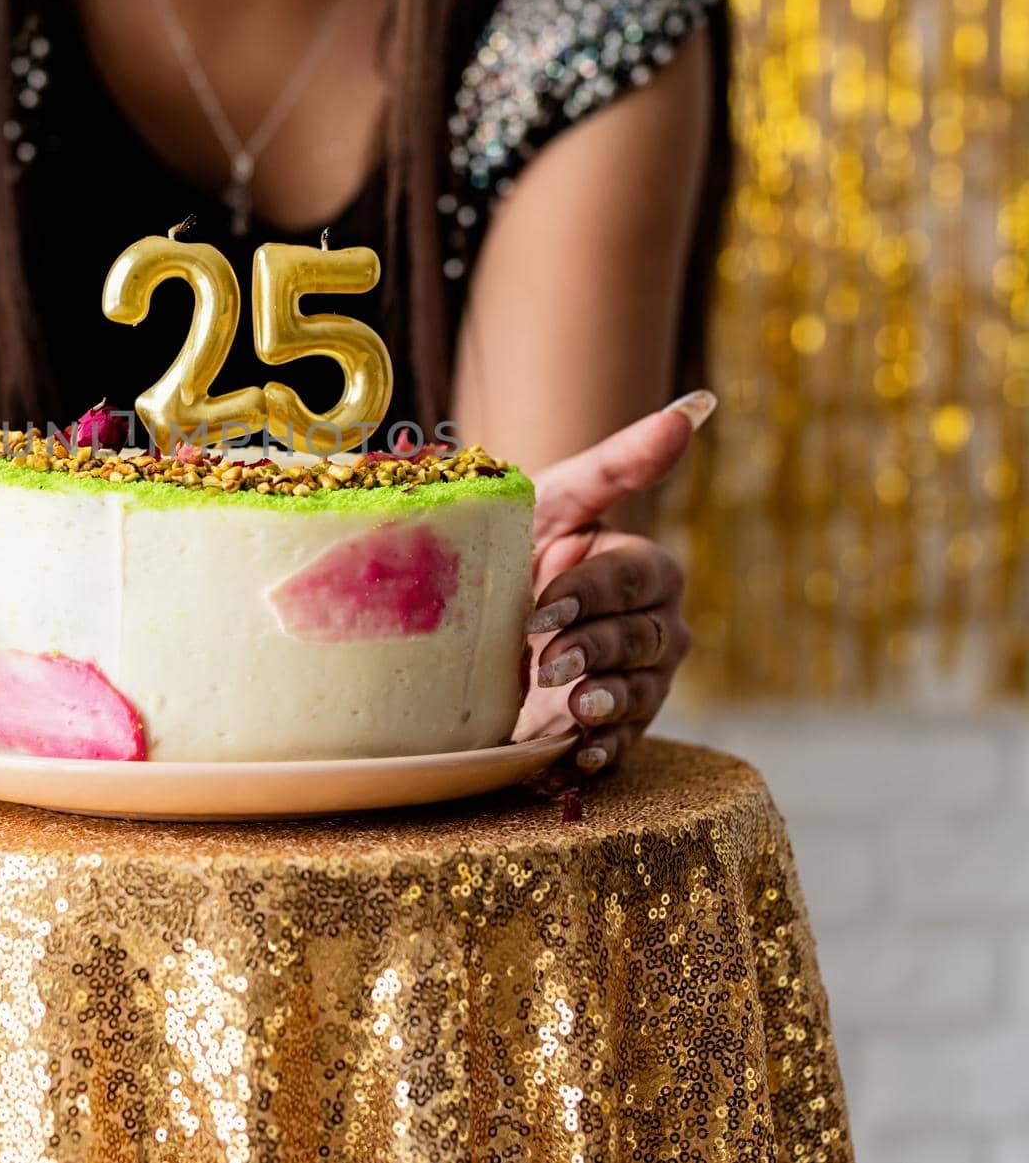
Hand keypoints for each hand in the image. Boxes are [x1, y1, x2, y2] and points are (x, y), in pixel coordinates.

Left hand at [510, 391, 713, 774]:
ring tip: (572, 710)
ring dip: (607, 704)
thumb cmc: (516, 545)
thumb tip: (697, 406)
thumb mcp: (551, 500)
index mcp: (643, 568)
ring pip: (642, 693)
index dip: (592, 593)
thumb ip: (619, 462)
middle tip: (546, 664)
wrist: (468, 619)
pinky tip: (579, 759)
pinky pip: (622, 742)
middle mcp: (654, 625)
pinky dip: (601, 751)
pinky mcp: (612, 726)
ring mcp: (638, 680)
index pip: (635, 579)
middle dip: (596, 649)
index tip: (542, 606)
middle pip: (643, 640)